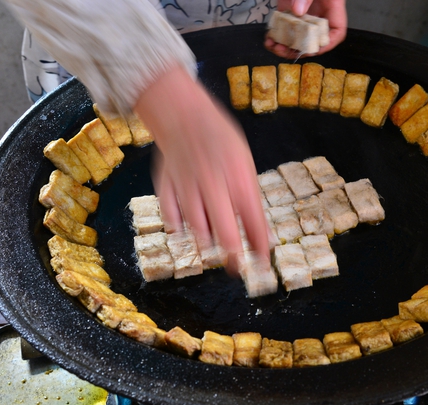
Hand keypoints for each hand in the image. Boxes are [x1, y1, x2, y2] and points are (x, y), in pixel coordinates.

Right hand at [134, 66, 269, 272]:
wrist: (183, 114)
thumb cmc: (219, 140)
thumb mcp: (244, 163)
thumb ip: (250, 198)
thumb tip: (260, 235)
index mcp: (238, 174)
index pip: (253, 217)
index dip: (258, 243)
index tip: (262, 262)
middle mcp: (213, 181)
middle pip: (224, 228)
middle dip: (233, 254)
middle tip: (237, 267)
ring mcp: (187, 184)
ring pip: (196, 226)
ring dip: (207, 242)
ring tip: (215, 249)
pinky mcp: (165, 186)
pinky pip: (171, 216)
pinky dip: (179, 228)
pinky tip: (187, 231)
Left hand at [265, 0, 347, 58]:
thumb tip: (299, 11)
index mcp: (332, 4)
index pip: (336, 31)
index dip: (326, 44)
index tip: (311, 49)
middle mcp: (318, 10)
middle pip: (314, 37)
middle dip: (299, 48)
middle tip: (284, 50)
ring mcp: (303, 10)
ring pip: (298, 35)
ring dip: (285, 44)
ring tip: (273, 45)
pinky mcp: (289, 7)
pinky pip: (285, 25)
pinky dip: (276, 34)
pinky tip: (268, 37)